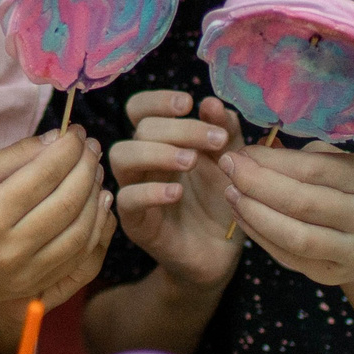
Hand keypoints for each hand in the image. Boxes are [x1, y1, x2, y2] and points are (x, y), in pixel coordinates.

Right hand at [0, 126, 111, 308]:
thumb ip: (12, 157)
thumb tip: (57, 139)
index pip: (43, 175)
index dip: (68, 149)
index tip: (77, 132)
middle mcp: (10, 248)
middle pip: (67, 202)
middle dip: (86, 168)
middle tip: (92, 147)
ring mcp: (26, 272)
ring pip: (80, 231)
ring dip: (95, 196)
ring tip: (94, 171)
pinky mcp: (35, 286)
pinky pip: (78, 256)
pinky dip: (95, 227)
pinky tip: (96, 203)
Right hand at [104, 92, 244, 289]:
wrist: (222, 253)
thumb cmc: (221, 201)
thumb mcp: (231, 161)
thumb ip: (225, 131)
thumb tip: (211, 102)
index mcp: (161, 141)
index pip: (139, 109)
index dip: (157, 100)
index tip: (188, 102)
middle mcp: (143, 162)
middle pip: (139, 129)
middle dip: (178, 128)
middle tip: (216, 140)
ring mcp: (135, 191)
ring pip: (122, 157)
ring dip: (157, 152)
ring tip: (192, 161)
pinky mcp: (136, 223)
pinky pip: (127, 200)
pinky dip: (150, 192)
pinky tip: (178, 193)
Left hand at [219, 140, 353, 288]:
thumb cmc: (349, 191)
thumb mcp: (339, 165)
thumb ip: (302, 156)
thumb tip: (257, 147)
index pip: (313, 169)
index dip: (271, 160)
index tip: (241, 152)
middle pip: (301, 201)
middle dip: (256, 183)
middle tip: (228, 167)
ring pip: (293, 235)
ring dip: (254, 212)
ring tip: (230, 193)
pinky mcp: (332, 273)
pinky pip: (287, 255)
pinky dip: (258, 234)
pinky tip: (241, 215)